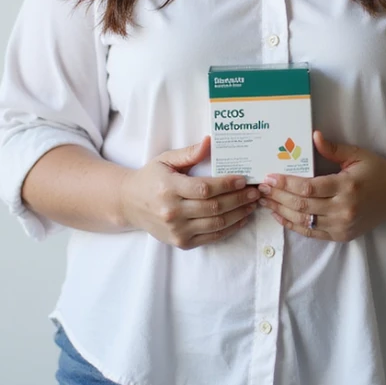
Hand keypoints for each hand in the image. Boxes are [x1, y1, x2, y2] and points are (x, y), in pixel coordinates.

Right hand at [120, 136, 259, 248]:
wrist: (129, 204)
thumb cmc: (151, 178)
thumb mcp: (165, 160)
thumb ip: (189, 153)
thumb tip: (210, 142)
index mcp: (168, 189)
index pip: (204, 189)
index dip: (226, 185)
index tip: (243, 179)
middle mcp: (172, 212)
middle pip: (214, 207)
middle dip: (239, 199)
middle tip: (255, 192)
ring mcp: (176, 230)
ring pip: (216, 224)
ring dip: (239, 214)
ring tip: (252, 204)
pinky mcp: (181, 242)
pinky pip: (211, 237)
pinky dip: (230, 229)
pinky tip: (241, 219)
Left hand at [257, 131, 385, 241]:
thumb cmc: (376, 171)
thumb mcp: (357, 155)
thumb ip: (333, 148)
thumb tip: (314, 135)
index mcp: (346, 186)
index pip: (308, 188)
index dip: (286, 183)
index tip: (270, 177)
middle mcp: (344, 209)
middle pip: (302, 205)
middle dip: (278, 196)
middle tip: (261, 188)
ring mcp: (342, 225)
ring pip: (303, 221)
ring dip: (281, 211)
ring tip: (265, 201)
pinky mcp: (341, 235)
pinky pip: (311, 233)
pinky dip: (292, 225)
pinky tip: (279, 215)